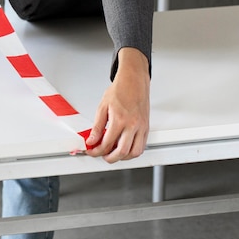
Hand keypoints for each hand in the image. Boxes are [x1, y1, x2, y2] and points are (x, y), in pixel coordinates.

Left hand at [85, 47, 149, 162]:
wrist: (133, 81)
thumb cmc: (120, 90)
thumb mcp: (103, 106)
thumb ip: (97, 126)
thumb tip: (92, 139)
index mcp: (119, 120)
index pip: (106, 143)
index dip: (97, 150)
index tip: (92, 151)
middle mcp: (132, 125)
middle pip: (121, 152)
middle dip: (110, 158)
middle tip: (102, 156)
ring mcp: (141, 127)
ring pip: (134, 152)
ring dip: (123, 157)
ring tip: (113, 154)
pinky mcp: (146, 127)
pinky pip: (142, 146)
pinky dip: (133, 151)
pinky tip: (125, 148)